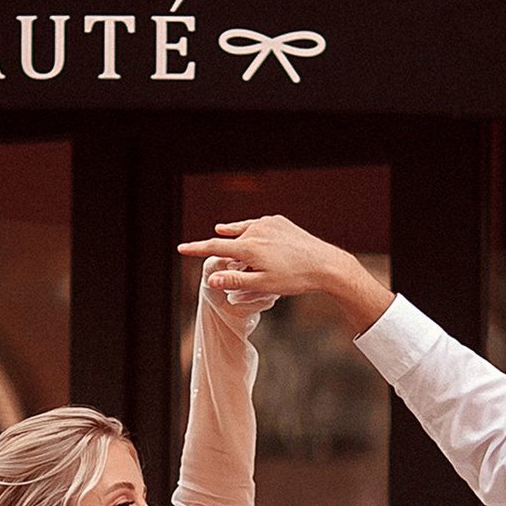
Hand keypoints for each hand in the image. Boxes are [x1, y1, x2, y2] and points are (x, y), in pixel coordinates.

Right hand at [178, 214, 389, 339]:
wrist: (324, 264)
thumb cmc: (294, 278)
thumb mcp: (263, 285)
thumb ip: (235, 280)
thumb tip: (211, 278)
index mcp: (249, 248)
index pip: (214, 248)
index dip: (196, 248)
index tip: (181, 248)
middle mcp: (256, 231)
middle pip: (230, 241)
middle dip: (226, 252)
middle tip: (228, 265)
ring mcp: (268, 223)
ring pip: (243, 231)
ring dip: (238, 241)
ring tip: (232, 244)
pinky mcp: (279, 221)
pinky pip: (258, 226)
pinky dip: (251, 232)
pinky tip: (254, 238)